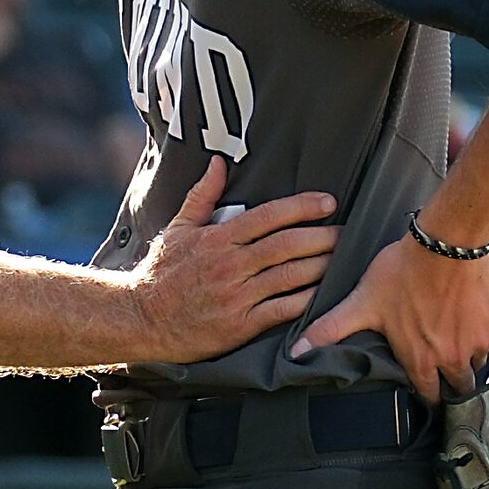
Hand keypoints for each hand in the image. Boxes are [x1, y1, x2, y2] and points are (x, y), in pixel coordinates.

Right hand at [125, 158, 339, 362]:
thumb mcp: (178, 228)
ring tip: (344, 259)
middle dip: (323, 236)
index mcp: (218, 238)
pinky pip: (282, 311)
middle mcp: (230, 265)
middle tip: (347, 231)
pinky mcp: (240, 326)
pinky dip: (307, 302)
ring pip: (290, 276)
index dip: (303, 206)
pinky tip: (325, 295)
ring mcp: (236, 296)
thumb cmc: (160, 273)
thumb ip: (202, 195)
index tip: (327, 202)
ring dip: (322, 266)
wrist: (140, 318)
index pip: (270, 215)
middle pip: (288, 244)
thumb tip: (218, 163)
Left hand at [291, 233, 488, 402]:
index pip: (428, 396)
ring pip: (479, 367)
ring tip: (461, 347)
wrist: (446, 240)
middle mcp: (451, 359)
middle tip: (445, 366)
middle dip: (451, 381)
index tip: (425, 384)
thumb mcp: (362, 301)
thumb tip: (296, 352)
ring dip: (471, 361)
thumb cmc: (403, 270)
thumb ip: (330, 329)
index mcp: (419, 360)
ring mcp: (477, 343)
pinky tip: (485, 334)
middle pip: (457, 387)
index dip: (426, 392)